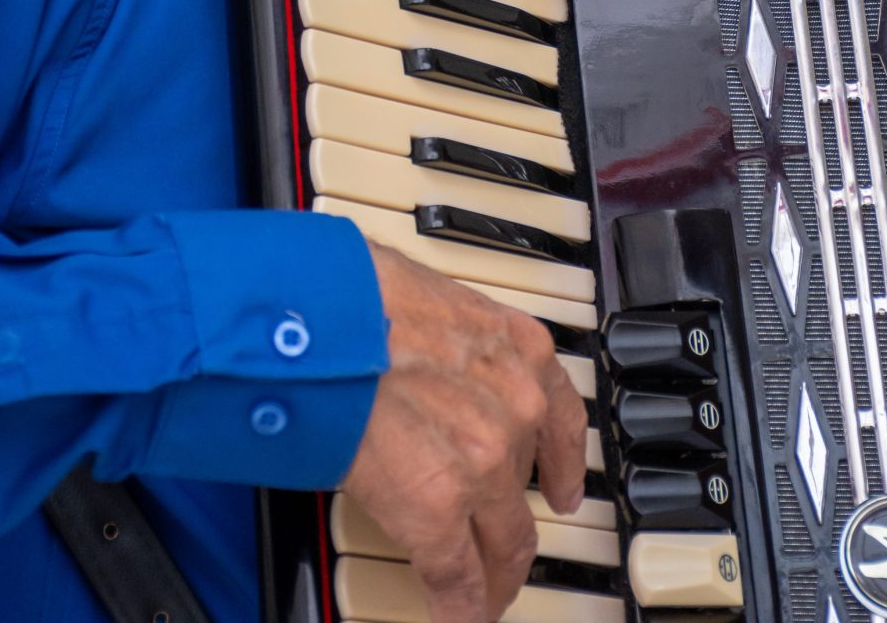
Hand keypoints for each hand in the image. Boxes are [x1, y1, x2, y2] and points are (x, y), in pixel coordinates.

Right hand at [341, 241, 587, 622]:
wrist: (322, 320)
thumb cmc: (360, 296)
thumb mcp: (440, 304)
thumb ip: (457, 347)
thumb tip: (434, 364)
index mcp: (522, 352)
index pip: (561, 422)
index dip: (562, 467)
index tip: (564, 490)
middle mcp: (517, 410)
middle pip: (526, 493)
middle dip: (515, 529)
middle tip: (506, 554)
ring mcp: (482, 467)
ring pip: (502, 544)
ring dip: (493, 575)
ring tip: (484, 594)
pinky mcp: (437, 513)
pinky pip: (457, 578)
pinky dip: (459, 607)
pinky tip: (458, 617)